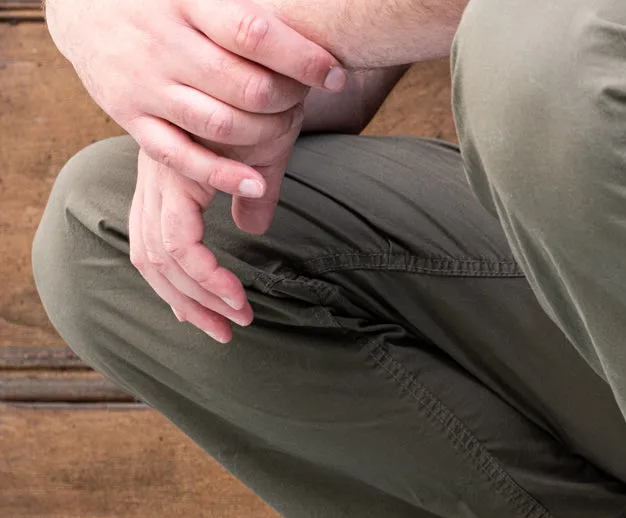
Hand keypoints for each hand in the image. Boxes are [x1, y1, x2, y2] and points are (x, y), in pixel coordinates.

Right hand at [48, 0, 342, 197]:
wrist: (84, 3)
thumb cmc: (170, 0)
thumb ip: (253, 11)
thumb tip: (311, 24)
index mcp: (188, 2)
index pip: (254, 32)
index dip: (301, 58)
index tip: (334, 74)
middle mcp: (163, 42)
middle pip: (245, 86)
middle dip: (287, 100)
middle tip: (304, 99)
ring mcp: (144, 82)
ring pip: (218, 123)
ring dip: (266, 134)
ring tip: (286, 127)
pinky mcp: (130, 116)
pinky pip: (179, 155)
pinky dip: (221, 175)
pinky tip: (256, 184)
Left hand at [129, 113, 302, 342]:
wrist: (279, 67)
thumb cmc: (275, 103)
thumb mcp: (265, 158)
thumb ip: (256, 195)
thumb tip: (254, 225)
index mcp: (169, 174)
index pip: (156, 243)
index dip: (182, 287)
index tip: (219, 315)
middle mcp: (157, 177)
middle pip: (150, 258)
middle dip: (186, 303)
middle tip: (224, 332)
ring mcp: (164, 175)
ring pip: (163, 257)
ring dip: (200, 296)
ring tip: (239, 316)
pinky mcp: (181, 176)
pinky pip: (181, 241)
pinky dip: (208, 273)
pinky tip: (240, 289)